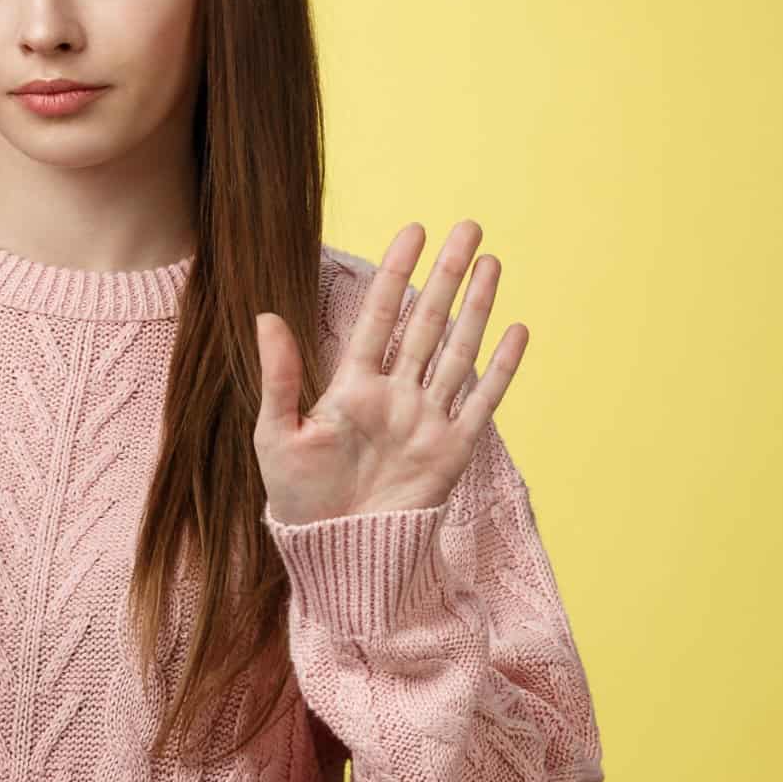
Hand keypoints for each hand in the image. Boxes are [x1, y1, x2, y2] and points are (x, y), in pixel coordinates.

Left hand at [253, 220, 526, 523]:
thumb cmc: (298, 499)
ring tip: (491, 262)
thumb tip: (266, 315)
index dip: (396, 273)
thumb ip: (280, 376)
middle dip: (448, 275)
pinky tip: (516, 330)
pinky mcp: (451, 452)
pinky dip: (500, 368)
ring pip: (458, 351)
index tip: (413, 230)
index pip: (381, 315)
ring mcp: (427, 420)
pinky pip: (482, 402)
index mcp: (354, 386)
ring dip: (476, 307)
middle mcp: (396, 395)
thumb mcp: (277, 435)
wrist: (335, 553)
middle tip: (468, 228)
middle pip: (428, 322)